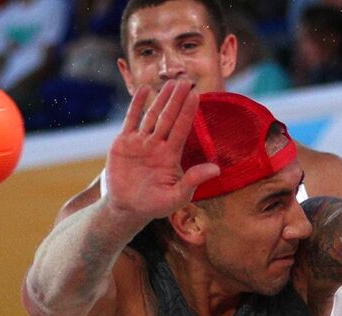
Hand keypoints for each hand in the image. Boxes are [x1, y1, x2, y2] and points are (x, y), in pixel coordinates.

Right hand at [103, 80, 221, 224]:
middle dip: (177, 100)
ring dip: (161, 99)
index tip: (196, 94)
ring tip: (170, 82)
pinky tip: (144, 90)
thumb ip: (193, 181)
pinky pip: (131, 119)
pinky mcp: (124, 142)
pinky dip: (136, 105)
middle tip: (186, 80)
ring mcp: (140, 142)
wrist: (126, 208)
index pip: (181, 129)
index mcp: (170, 156)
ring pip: (152, 115)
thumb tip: (217, 169)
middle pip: (169, 117)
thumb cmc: (153, 206)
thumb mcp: (176, 197)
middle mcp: (157, 145)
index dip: (188, 112)